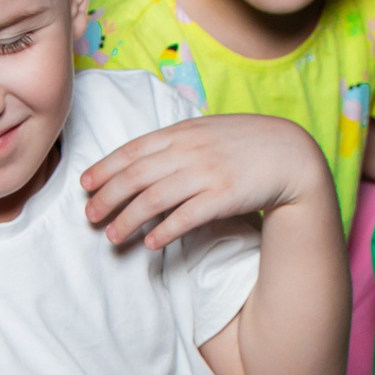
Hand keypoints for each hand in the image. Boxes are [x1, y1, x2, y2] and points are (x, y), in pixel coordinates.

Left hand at [81, 114, 329, 249]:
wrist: (290, 153)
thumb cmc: (244, 144)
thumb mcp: (207, 131)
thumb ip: (175, 142)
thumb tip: (140, 160)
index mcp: (182, 131)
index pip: (132, 150)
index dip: (104, 167)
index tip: (85, 184)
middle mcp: (189, 150)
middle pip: (136, 176)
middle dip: (107, 197)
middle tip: (89, 217)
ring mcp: (206, 173)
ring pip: (154, 199)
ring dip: (128, 219)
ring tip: (112, 236)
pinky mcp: (224, 196)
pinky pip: (186, 217)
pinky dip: (165, 230)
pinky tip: (150, 243)